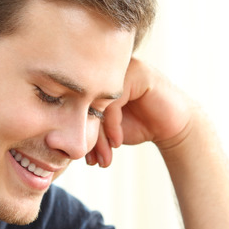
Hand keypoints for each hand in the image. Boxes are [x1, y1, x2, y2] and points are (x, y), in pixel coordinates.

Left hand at [86, 58, 200, 167]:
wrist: (172, 127)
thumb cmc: (138, 125)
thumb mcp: (107, 129)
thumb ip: (87, 127)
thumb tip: (57, 142)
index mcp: (95, 78)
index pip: (76, 104)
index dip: (79, 134)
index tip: (86, 158)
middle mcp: (106, 68)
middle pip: (85, 103)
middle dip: (89, 137)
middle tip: (92, 160)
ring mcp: (122, 68)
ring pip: (98, 102)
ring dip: (100, 135)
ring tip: (105, 156)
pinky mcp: (137, 73)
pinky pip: (114, 100)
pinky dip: (112, 125)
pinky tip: (117, 142)